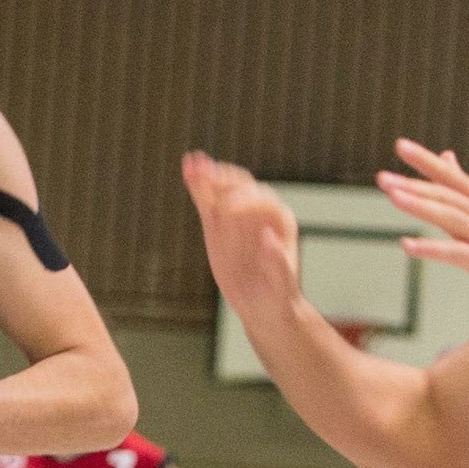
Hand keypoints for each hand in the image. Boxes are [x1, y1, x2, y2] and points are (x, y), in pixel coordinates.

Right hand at [181, 152, 301, 315]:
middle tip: (207, 174)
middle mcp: (259, 212)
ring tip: (193, 162)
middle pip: (243, 187)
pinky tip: (188, 168)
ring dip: (209, 174)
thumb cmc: (277, 298)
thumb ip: (277, 263)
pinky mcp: (217, 222)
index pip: (263, 201)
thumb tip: (268, 237)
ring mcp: (236, 215)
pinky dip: (198, 185)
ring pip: (223, 188)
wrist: (262, 305)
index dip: (245, 201)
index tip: (226, 208)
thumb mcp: (280, 286)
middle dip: (226, 180)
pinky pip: (208, 200)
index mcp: (280, 222)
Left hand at [378, 139, 468, 313]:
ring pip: (450, 217)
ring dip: (421, 206)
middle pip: (445, 195)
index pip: (449, 175)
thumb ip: (460, 185)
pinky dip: (432, 248)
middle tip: (382, 178)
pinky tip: (407, 246)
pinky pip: (457, 253)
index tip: (400, 145)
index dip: (425, 160)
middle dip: (413, 185)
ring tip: (394, 197)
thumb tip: (445, 155)